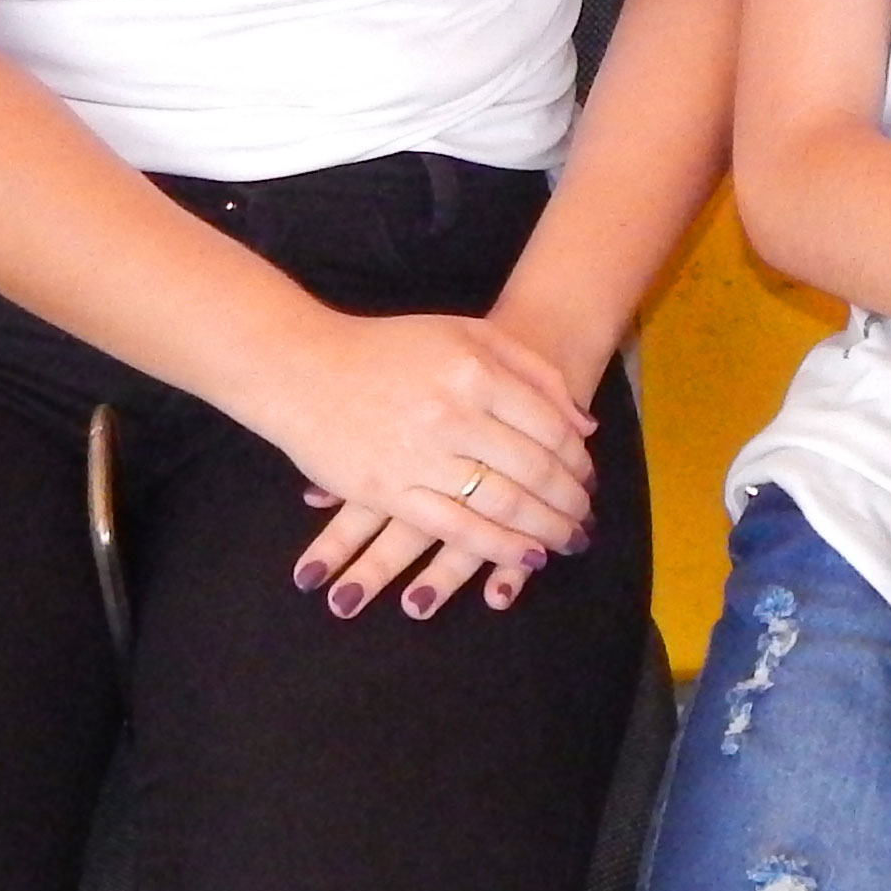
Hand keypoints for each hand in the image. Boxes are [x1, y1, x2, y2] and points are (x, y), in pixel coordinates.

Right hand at [251, 308, 597, 621]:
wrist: (302, 367)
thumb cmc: (389, 348)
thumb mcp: (467, 333)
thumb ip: (531, 371)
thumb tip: (585, 425)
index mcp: (475, 370)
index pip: (550, 426)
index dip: (578, 459)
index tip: (589, 477)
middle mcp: (453, 413)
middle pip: (534, 469)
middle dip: (570, 500)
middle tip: (587, 518)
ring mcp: (419, 456)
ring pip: (503, 504)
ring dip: (546, 529)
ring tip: (568, 541)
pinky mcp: (388, 491)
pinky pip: (457, 529)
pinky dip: (499, 548)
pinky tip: (528, 556)